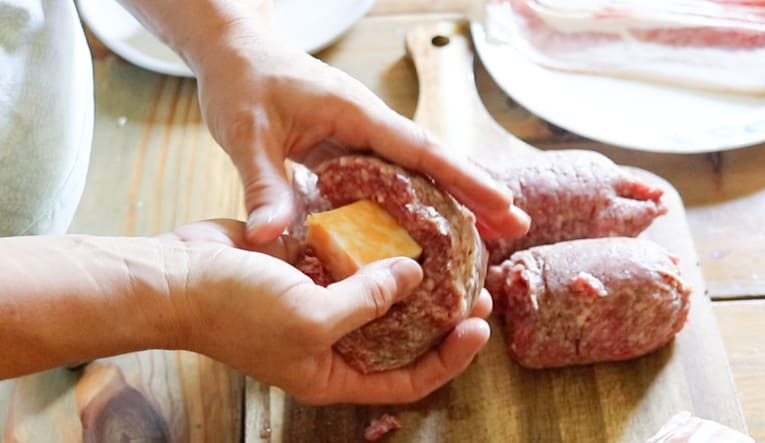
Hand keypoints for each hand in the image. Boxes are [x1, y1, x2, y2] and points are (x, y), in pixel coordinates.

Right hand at [162, 220, 491, 404]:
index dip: (449, 359)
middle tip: (476, 287)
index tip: (479, 326)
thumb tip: (413, 277)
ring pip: (379, 297)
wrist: (176, 276)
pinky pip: (353, 262)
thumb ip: (367, 303)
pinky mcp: (309, 270)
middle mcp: (330, 343)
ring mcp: (319, 304)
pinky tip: (402, 228)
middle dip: (440, 316)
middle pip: (400, 338)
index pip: (406, 381)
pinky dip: (376, 249)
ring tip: (450, 255)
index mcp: (331, 373)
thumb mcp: (309, 318)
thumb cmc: (234, 310)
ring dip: (412, 278)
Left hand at [189, 18, 529, 243]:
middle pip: (432, 163)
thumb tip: (269, 238)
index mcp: (356, 114)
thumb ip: (262, 184)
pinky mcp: (347, 143)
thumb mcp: (246, 134)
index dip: (463, 179)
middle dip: (473, 194)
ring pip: (415, 171)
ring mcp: (360, 133)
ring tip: (484, 235)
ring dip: (449, 200)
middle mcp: (368, 123)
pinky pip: (388, 176)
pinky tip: (424, 225)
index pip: (421, 150)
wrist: (232, 49)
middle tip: (514, 228)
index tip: (502, 204)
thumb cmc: (241, 80)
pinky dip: (412, 199)